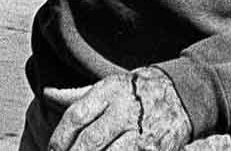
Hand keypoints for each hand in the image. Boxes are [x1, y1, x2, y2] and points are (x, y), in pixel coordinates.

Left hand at [43, 67, 190, 150]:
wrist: (183, 94)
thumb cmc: (136, 92)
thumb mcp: (107, 86)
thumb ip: (76, 96)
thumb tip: (46, 94)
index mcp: (109, 92)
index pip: (76, 116)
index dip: (59, 138)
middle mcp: (125, 110)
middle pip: (90, 140)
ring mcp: (142, 132)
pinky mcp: (156, 149)